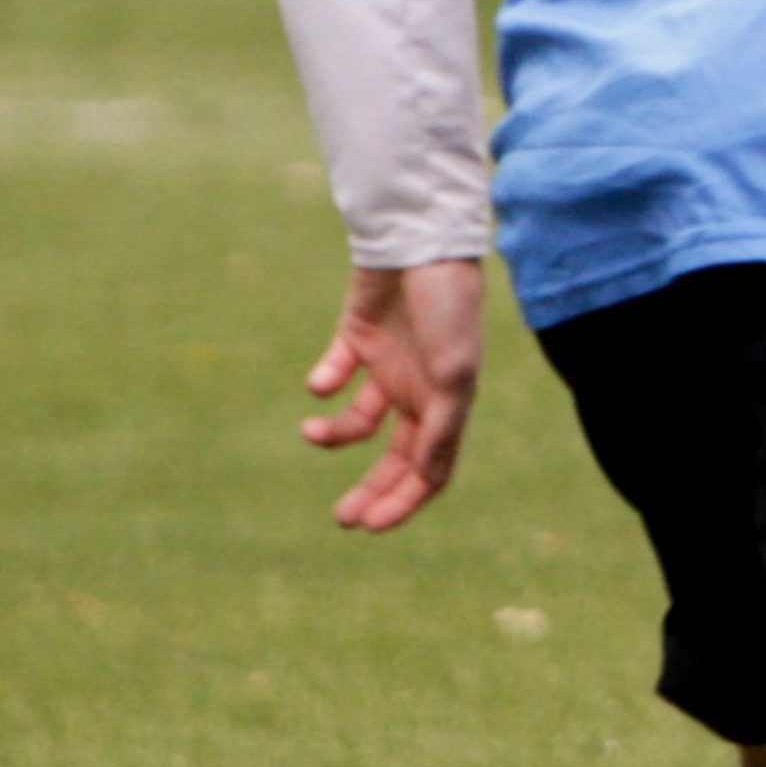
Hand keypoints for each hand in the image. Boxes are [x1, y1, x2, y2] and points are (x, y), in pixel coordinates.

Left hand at [304, 259, 485, 531]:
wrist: (418, 241)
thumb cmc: (446, 306)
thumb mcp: (453, 373)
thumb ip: (441, 427)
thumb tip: (426, 479)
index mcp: (448, 404)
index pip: (431, 469)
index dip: (406, 501)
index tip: (372, 525)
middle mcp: (420, 390)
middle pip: (395, 457)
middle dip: (372, 489)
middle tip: (343, 518)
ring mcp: (388, 364)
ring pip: (360, 422)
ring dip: (336, 436)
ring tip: (312, 433)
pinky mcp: (358, 336)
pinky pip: (336, 372)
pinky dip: (324, 382)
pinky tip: (320, 384)